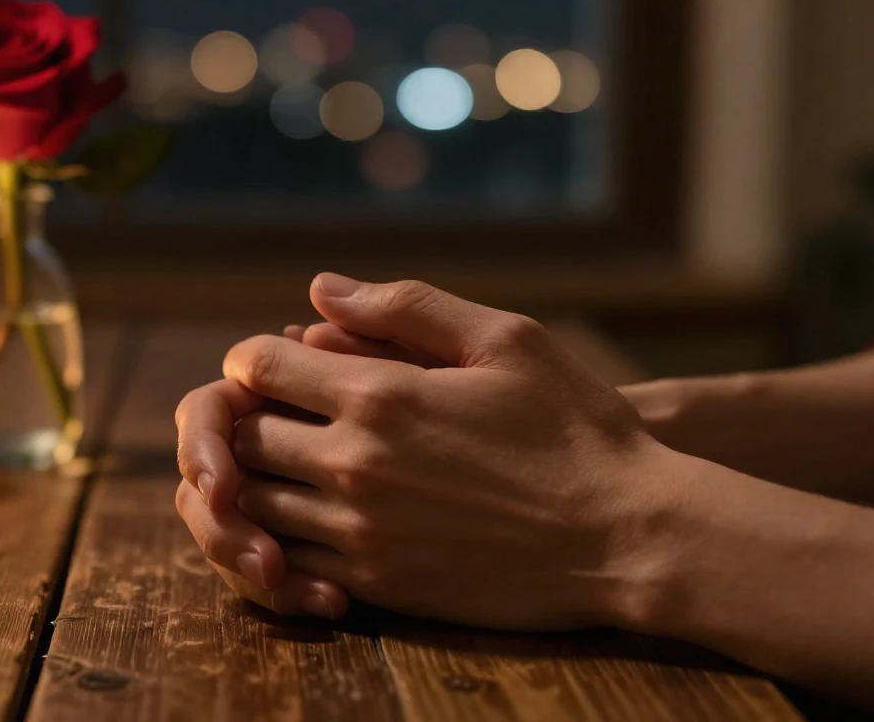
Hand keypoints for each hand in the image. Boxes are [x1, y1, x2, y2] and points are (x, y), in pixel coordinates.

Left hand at [180, 273, 688, 629]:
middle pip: (244, 436)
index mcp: (381, 395)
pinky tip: (316, 520)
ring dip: (258, 479)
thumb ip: (407, 307)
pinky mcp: (378, 585)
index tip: (281, 362)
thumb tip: (320, 289)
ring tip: (294, 464)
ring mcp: (361, 532)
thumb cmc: (576, 430)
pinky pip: (290, 562)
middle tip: (280, 413)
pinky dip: (282, 539)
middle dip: (250, 417)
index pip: (258, 366)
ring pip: (256, 504)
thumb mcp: (508, 340)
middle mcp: (355, 465)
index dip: (256, 357)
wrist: (628, 538)